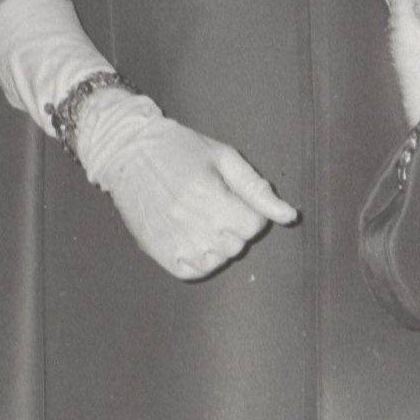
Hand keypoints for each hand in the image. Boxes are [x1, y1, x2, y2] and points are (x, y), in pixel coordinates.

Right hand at [82, 94, 297, 278]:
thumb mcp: (224, 157)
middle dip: (236, 224)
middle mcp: (192, 225)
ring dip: (219, 242)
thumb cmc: (180, 149)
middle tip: (216, 200)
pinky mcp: (158, 254)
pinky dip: (201, 258)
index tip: (234, 194)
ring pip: (219, 260)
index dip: (251, 209)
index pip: (254, 225)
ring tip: (201, 215)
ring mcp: (173, 243)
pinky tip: (192, 234)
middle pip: (238, 244)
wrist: (129, 152)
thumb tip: (290, 216)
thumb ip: (258, 189)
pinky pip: (194, 271)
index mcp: (211, 197)